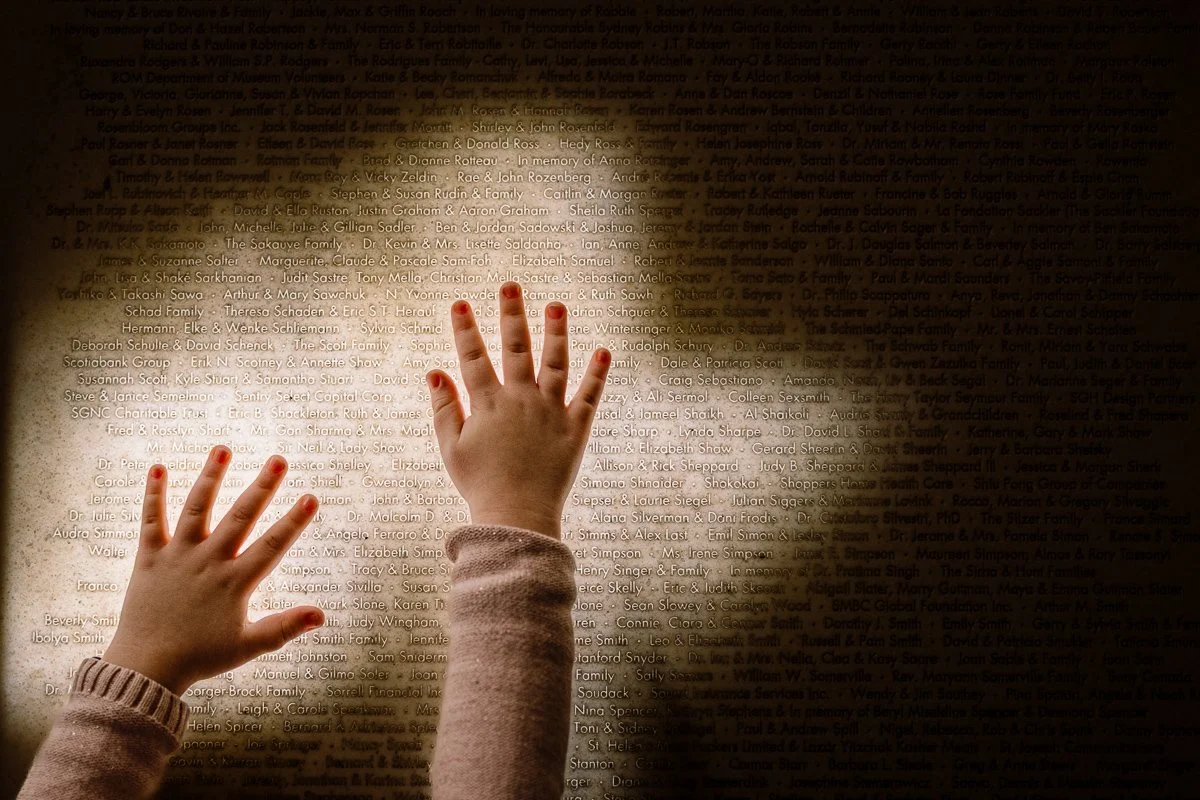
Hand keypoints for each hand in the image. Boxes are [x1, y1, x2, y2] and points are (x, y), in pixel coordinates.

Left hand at [102, 446, 323, 694]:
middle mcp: (208, 562)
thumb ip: (285, 627)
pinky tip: (157, 467)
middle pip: (240, 517)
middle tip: (278, 459)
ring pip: (196, 509)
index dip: (293, 521)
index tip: (310, 497)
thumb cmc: (201, 657)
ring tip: (222, 449)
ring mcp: (178, 556)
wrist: (146, 667)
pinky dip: (153, 494)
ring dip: (210, 477)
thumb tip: (322, 615)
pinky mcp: (150, 558)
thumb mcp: (249, 646)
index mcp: (235, 583)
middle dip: (261, 487)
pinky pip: (151, 521)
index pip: (271, 546)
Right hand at [426, 282, 610, 537]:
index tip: (460, 303)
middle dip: (512, 314)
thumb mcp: (452, 449)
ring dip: (556, 331)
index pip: (473, 358)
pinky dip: (597, 373)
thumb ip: (444, 409)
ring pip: (555, 362)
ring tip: (557, 306)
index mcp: (488, 405)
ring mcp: (550, 412)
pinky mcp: (576, 429)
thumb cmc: (480, 485)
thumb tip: (434, 373)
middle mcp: (521, 400)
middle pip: (516, 348)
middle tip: (511, 285)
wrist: (517, 516)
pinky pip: (589, 396)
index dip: (465, 330)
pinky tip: (604, 351)